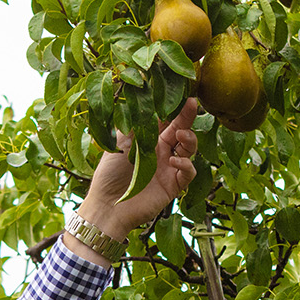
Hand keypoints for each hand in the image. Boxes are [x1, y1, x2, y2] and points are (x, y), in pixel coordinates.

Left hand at [76, 99, 199, 240]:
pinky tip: (174, 161)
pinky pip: (188, 172)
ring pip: (189, 150)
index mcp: (148, 140)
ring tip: (181, 136)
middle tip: (191, 104)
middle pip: (180, 131)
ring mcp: (169, 168)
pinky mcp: (174, 185)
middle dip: (187, 118)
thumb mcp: (120, 143)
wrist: (108, 205)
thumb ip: (135, 124)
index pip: (166, 120)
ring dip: (189, 140)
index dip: (174, 108)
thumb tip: (145, 99)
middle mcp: (161, 152)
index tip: (182, 94)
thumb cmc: (109, 173)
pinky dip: (185, 164)